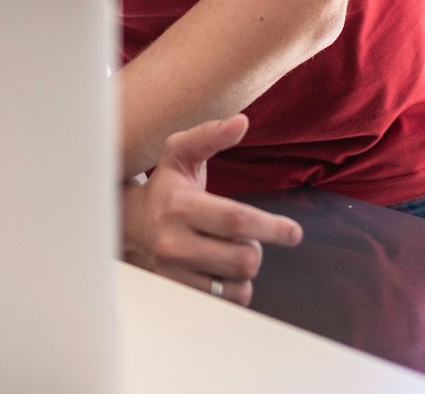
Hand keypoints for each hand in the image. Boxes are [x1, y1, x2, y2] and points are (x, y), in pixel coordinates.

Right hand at [120, 114, 301, 304]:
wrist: (130, 226)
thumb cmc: (166, 186)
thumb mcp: (181, 153)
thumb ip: (210, 135)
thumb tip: (240, 122)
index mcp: (179, 206)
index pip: (236, 220)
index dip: (271, 227)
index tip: (294, 232)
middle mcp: (172, 243)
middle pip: (244, 258)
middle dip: (256, 245)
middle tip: (242, 234)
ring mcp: (173, 274)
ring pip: (239, 285)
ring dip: (243, 268)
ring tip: (225, 249)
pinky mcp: (177, 295)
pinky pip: (226, 302)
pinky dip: (233, 288)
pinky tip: (218, 268)